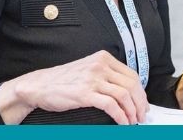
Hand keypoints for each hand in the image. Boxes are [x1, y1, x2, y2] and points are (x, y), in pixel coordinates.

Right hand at [0, 50, 148, 124]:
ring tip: (133, 121)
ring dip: (132, 112)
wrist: (39, 86)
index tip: (143, 104)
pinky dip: (121, 116)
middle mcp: (100, 66)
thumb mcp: (88, 70)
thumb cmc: (63, 80)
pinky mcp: (85, 94)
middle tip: (141, 116)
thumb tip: (128, 92)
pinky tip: (122, 122)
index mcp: (103, 58)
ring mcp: (93, 79)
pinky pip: (111, 105)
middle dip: (140, 103)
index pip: (132, 75)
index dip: (141, 92)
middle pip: (131, 85)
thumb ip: (106, 75)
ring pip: (124, 95)